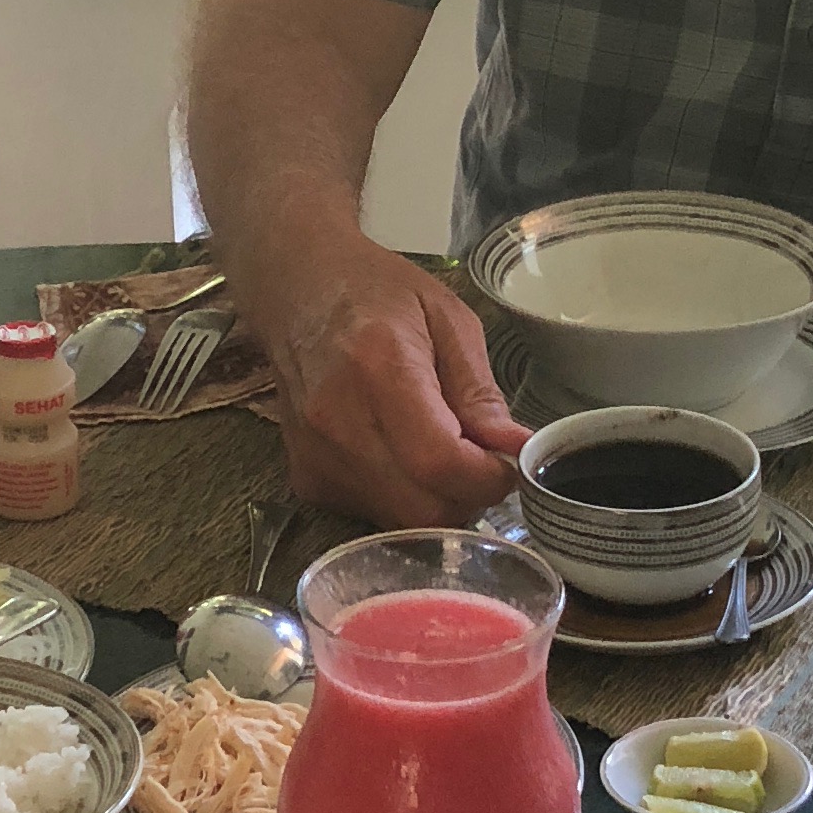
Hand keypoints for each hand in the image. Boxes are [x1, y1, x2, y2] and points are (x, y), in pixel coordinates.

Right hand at [250, 230, 527, 525]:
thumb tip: (516, 448)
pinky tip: (402, 453)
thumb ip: (480, 391)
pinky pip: (374, 514)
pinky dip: (403, 497)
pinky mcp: (306, 479)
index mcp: (380, 369)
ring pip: (401, 522)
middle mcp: (338, 421)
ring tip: (442, 450)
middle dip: (468, 497)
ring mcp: (316, 456)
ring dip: (437, 499)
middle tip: (482, 461)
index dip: (487, 478)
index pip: (439, 462)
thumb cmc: (376, 293)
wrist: (296, 291)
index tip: (508, 462)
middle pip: (422, 508)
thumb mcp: (448, 319)